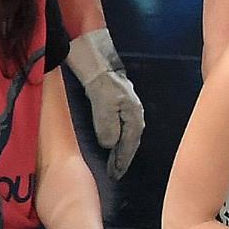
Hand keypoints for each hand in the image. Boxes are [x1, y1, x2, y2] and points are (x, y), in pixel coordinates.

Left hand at [69, 28, 145, 178]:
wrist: (95, 53)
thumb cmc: (99, 76)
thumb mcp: (103, 101)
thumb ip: (107, 125)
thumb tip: (110, 144)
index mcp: (133, 115)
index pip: (129, 144)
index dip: (122, 161)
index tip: (115, 175)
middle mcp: (133, 113)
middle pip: (130, 141)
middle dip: (123, 158)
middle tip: (114, 174)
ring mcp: (126, 107)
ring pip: (126, 134)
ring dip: (120, 149)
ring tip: (112, 162)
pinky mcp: (117, 102)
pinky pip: (119, 126)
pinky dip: (115, 137)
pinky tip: (109, 141)